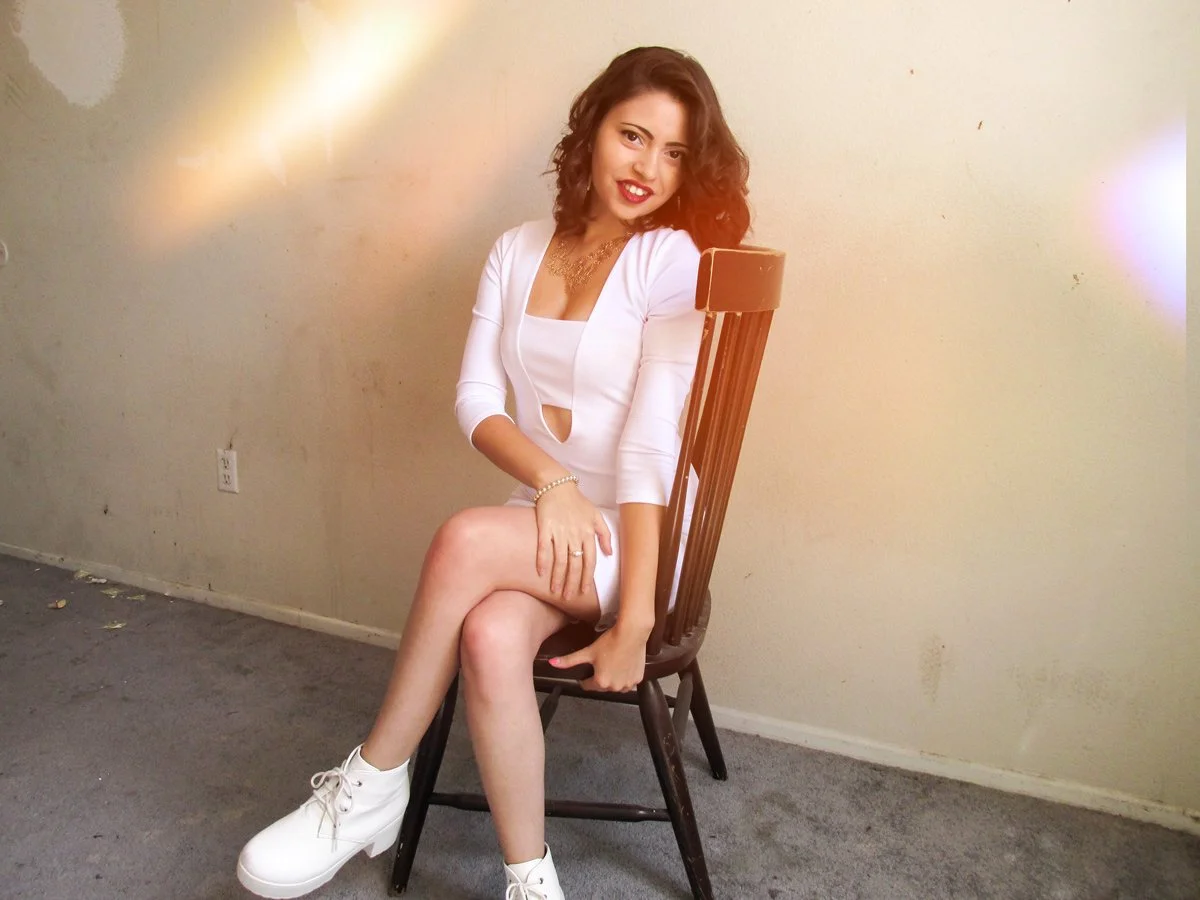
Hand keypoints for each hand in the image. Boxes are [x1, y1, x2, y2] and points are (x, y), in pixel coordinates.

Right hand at [535, 483, 612, 601]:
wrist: (557, 485)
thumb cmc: (577, 502)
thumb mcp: (596, 515)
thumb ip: (605, 535)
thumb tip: (610, 553)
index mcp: (587, 533)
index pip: (589, 561)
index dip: (586, 577)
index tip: (583, 591)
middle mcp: (574, 534)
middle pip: (574, 564)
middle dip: (571, 583)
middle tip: (567, 597)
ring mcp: (559, 531)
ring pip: (559, 560)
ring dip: (557, 577)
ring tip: (554, 591)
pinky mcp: (545, 527)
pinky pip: (543, 547)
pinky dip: (541, 560)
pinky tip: (540, 573)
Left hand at [549, 626, 646, 692]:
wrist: (632, 633)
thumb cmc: (609, 642)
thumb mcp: (588, 651)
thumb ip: (569, 660)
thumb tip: (552, 663)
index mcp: (600, 682)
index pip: (588, 685)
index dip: (585, 678)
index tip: (588, 670)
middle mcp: (614, 687)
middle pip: (602, 686)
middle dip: (600, 677)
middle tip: (601, 663)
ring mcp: (627, 684)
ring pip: (616, 685)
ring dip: (613, 679)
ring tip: (612, 663)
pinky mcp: (637, 679)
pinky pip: (628, 682)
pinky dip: (625, 676)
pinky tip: (623, 665)